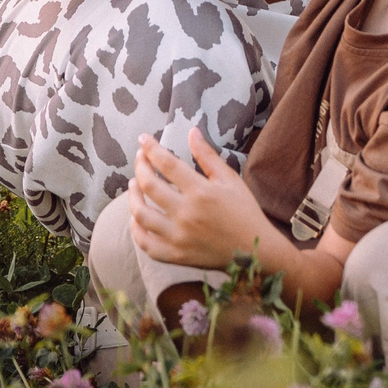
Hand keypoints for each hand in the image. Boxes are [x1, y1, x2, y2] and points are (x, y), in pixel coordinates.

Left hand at [128, 127, 283, 269]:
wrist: (255, 252)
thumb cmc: (245, 212)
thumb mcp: (230, 180)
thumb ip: (208, 156)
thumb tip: (192, 131)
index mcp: (200, 192)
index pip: (166, 163)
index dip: (151, 148)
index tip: (143, 139)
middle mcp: (186, 214)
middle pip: (149, 185)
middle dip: (140, 167)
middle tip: (140, 159)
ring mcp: (178, 237)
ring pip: (141, 215)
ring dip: (132, 196)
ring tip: (133, 185)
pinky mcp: (176, 255)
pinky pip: (146, 244)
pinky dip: (136, 230)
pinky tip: (136, 218)